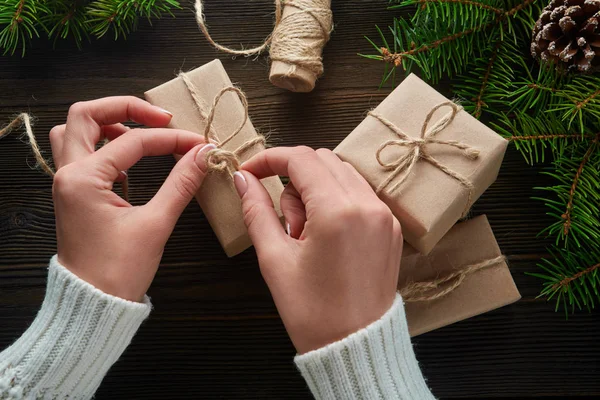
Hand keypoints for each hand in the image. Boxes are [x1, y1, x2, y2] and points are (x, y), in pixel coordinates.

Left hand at [50, 96, 213, 300]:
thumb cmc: (119, 271)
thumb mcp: (156, 224)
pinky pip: (79, 153)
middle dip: (125, 108)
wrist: (92, 305)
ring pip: (74, 131)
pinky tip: (128, 162)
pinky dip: (102, 146)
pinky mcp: (73, 194)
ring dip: (106, 123)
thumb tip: (203, 154)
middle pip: (85, 115)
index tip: (200, 145)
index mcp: (83, 179)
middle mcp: (67, 174)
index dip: (171, 139)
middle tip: (160, 118)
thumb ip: (181, 183)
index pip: (133, 142)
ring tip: (140, 132)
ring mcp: (66, 183)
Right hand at [237, 146, 401, 353]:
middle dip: (293, 177)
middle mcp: (368, 205)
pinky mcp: (390, 228)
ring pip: (342, 174)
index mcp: (338, 211)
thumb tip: (242, 179)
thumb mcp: (275, 259)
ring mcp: (384, 215)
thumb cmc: (313, 312)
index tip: (251, 172)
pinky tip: (324, 235)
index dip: (270, 159)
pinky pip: (359, 194)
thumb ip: (256, 210)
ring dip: (315, 189)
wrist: (356, 347)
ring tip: (303, 233)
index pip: (301, 158)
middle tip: (282, 219)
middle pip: (323, 160)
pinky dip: (335, 200)